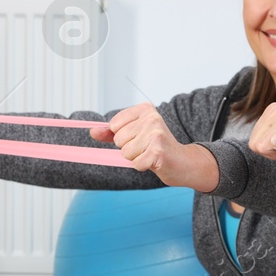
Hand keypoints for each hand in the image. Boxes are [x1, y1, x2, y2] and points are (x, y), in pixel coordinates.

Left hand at [93, 103, 219, 190]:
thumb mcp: (135, 135)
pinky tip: (155, 162)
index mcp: (145, 109)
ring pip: (126, 152)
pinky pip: (136, 163)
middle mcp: (151, 118)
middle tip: (147, 148)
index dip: (122, 136)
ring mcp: (155, 134)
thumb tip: (93, 131)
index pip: (114, 125)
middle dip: (129, 148)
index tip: (139, 137)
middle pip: (119, 139)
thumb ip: (112, 132)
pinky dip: (143, 166)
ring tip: (150, 154)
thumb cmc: (157, 147)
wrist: (183, 162)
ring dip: (136, 158)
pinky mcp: (158, 151)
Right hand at [248, 103, 275, 171]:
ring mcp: (274, 109)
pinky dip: (269, 140)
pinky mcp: (271, 111)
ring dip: (269, 146)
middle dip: (270, 150)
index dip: (273, 154)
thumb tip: (275, 140)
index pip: (261, 145)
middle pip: (255, 141)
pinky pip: (258, 133)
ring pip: (255, 138)